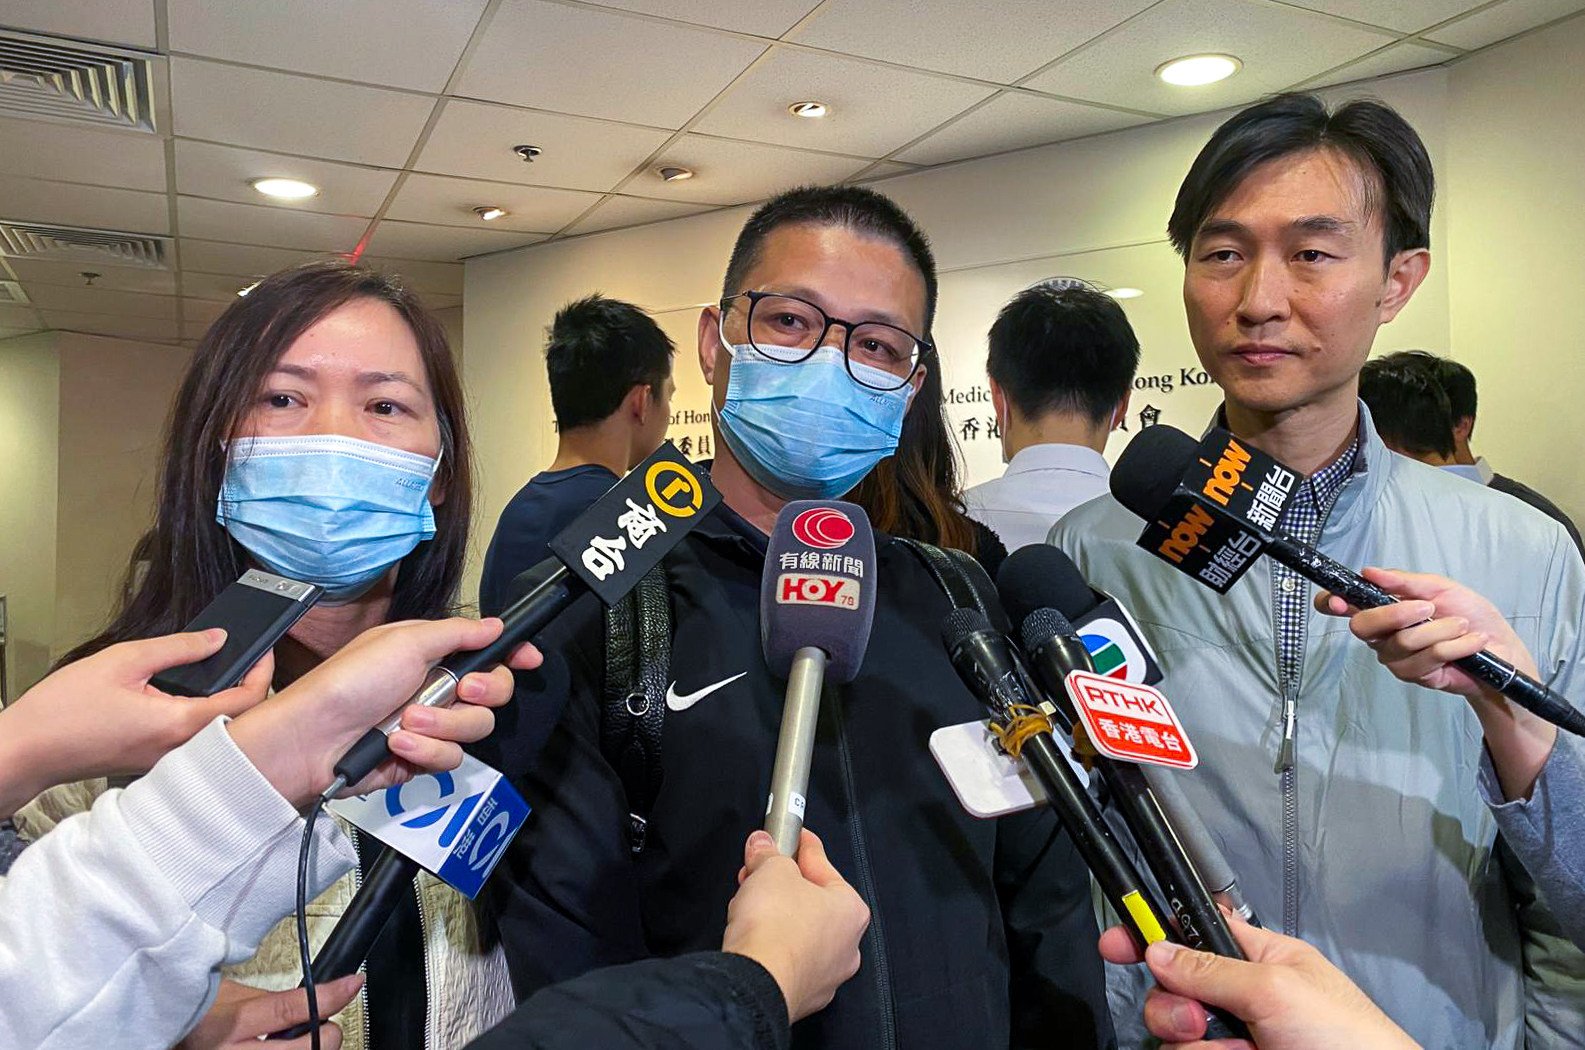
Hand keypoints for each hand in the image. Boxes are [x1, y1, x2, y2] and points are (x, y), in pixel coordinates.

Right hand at [0, 630, 271, 816]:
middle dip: (252, 685)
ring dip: (229, 700)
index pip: (247, 700)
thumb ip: (178, 648)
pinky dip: (204, 712)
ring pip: (220, 729)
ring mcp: (169, 760)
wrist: (26, 750)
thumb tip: (218, 638)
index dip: (263, 670)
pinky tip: (194, 691)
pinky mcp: (156, 761)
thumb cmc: (64, 710)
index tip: (264, 648)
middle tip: (250, 655)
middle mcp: (181, 749)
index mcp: (179, 724)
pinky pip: (195, 737)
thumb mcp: (123, 661)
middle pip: (241, 718)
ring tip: (227, 667)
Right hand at [177, 975, 362, 1048]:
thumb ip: (273, 1000)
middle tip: (323, 1024)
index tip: (352, 983)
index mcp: (229, 1025)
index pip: (291, 1009)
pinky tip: (284, 1049)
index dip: (329, 996)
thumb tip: (313, 1000)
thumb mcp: (231, 997)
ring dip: (311, 1048)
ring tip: (299, 1040)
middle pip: (308, 1049)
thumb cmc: (193, 1017)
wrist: (166, 1035)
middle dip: (325, 1034)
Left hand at [225, 616, 541, 806]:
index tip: (528, 658)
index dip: (513, 654)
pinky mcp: (422, 759)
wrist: (312, 739)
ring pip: (476, 729)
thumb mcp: (404, 641)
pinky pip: (451, 759)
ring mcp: (430, 726)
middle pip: (493, 692)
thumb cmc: (347, 682)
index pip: (487, 651)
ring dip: (442, 725)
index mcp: (432, 654)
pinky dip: (425, 751)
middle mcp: (436, 688)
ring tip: (405, 722)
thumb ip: (458, 633)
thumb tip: (495, 624)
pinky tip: (396, 744)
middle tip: (459, 689)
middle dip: (480, 692)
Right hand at [722, 829, 869, 1022]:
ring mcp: (824, 975)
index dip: (803, 846)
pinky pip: (785, 957)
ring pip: (798, 932)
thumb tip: (762, 845)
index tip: (791, 836)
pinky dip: (770, 943)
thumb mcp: (771, 869)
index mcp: (852, 910)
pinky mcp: (798, 993)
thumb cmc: (776, 928)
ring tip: (750, 900)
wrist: (755, 982)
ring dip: (775, 913)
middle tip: (762, 868)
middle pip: (812, 902)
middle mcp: (846, 947)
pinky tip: (751, 933)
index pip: (825, 866)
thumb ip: (769, 853)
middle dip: (783, 882)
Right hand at [1097, 920, 1417, 1049]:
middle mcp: (1242, 997)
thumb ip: (1211, 968)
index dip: (1152, 932)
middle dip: (1174, 1006)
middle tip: (1198, 1022)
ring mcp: (1237, 1038)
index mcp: (1259, 959)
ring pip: (1177, 1033)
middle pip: (1172, 988)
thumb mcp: (1277, 990)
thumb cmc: (1348, 1039)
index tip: (1115, 943)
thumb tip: (1157, 950)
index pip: (1192, 932)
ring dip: (1195, 1045)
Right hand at [1313, 567, 1537, 697]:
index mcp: (1382, 608)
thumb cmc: (1471, 616)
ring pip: (1401, 642)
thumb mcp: (1441, 588)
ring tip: (1463, 626)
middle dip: (1395, 614)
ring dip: (1440, 630)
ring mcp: (1395, 657)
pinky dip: (1455, 645)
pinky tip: (1471, 642)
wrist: (1501, 649)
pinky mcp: (1415, 676)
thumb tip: (1369, 571)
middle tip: (1428, 608)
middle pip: (1362, 626)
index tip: (1338, 601)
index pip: (1342, 606)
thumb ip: (1404, 582)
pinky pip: (1427, 658)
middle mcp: (1381, 634)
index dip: (1330, 602)